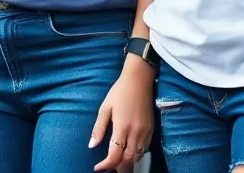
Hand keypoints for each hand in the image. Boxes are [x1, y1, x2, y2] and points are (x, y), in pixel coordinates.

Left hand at [90, 55, 155, 170]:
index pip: (115, 155)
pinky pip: (144, 149)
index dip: (106, 165)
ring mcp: (145, 132)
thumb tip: (91, 145)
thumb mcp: (105, 108)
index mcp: (122, 127)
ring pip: (137, 156)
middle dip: (118, 167)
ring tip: (118, 163)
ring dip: (128, 162)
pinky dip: (136, 155)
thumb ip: (98, 128)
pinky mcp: (151, 129)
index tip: (98, 167)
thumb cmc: (119, 91)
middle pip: (128, 160)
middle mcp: (135, 132)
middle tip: (109, 168)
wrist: (140, 79)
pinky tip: (129, 153)